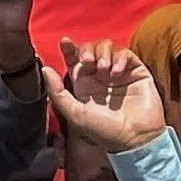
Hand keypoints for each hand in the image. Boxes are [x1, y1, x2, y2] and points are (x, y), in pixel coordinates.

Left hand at [42, 38, 166, 153]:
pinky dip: (119, 58)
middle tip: (89, 62)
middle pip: (90, 49)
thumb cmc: (105, 131)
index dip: (69, 49)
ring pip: (107, 47)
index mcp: (84, 85)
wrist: (135, 138)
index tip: (65, 42)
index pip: (74, 60)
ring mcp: (118, 72)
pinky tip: (117, 73)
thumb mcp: (75, 114)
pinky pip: (125, 54)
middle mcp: (100, 76)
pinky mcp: (136, 71)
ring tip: (104, 70)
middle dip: (87, 50)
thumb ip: (58, 93)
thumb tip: (45, 69)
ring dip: (103, 53)